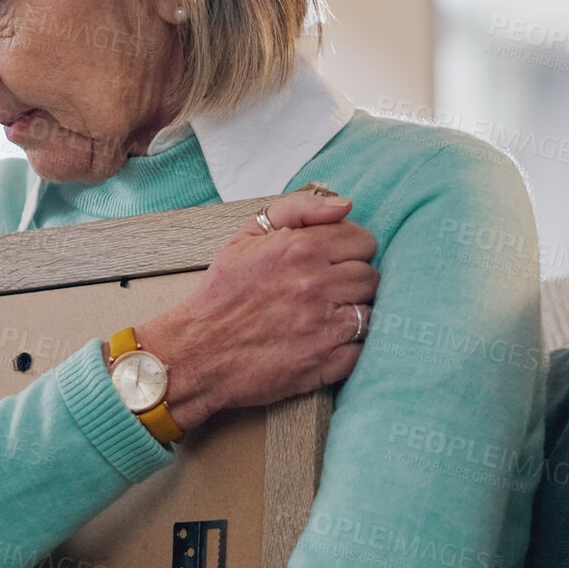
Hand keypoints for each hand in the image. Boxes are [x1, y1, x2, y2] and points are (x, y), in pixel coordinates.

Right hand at [137, 188, 378, 431]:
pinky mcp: (325, 363)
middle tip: (329, 290)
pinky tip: (327, 341)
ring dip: (354, 313)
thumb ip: (298, 209)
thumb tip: (346, 205)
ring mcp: (324, 326)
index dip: (352, 249)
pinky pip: (362, 349)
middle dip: (353, 281)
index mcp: (301, 249)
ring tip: (328, 316)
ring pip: (372, 312)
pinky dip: (350, 346)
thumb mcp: (246, 236)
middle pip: (371, 276)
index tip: (335, 260)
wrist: (196, 352)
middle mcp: (317, 285)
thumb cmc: (221, 293)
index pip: (364, 241)